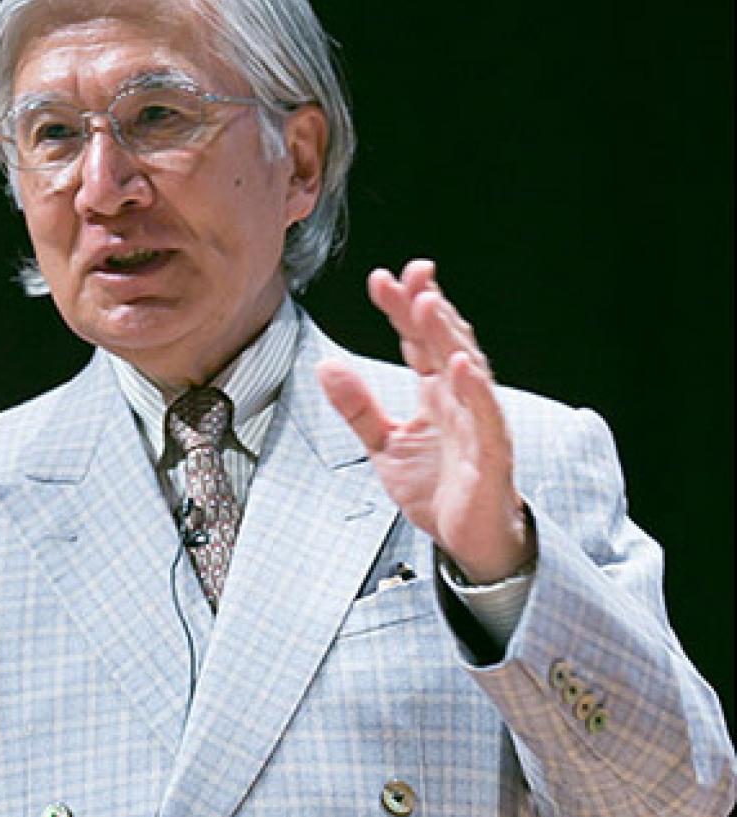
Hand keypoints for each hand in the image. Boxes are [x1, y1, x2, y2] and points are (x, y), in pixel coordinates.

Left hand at [316, 259, 535, 583]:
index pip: (418, 341)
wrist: (468, 541)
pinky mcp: (491, 455)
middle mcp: (460, 400)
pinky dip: (475, 391)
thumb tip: (326, 366)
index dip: (402, 309)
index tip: (381, 280)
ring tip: (429, 304)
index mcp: (436, 393)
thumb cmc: (438, 489)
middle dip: (427, 307)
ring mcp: (478, 424)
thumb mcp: (384, 445)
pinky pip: (485, 419)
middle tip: (410, 275)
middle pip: (444, 344)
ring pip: (467, 370)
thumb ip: (358, 407)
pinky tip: (461, 365)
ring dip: (449, 336)